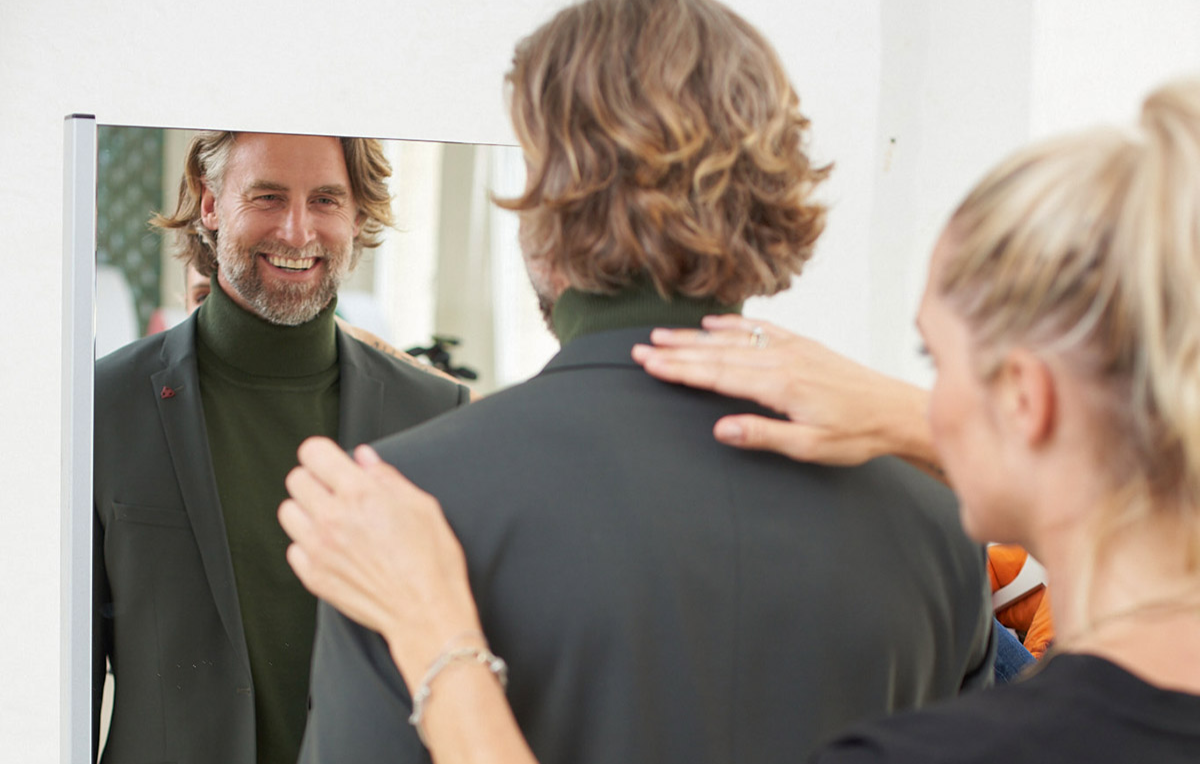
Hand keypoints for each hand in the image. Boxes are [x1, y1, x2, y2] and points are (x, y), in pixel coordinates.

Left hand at [279, 437, 481, 691]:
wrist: (426, 613)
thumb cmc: (432, 562)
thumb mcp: (422, 506)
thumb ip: (387, 477)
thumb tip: (364, 458)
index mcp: (360, 494)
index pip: (313, 452)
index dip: (323, 454)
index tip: (331, 462)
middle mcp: (332, 519)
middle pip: (296, 479)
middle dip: (315, 480)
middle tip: (335, 491)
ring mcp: (318, 550)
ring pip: (287, 512)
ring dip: (306, 510)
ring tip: (331, 520)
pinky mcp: (313, 576)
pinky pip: (293, 548)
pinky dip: (307, 545)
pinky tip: (333, 548)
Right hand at [632, 315, 936, 467]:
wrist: (896, 411)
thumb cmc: (856, 434)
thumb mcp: (808, 447)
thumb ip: (762, 436)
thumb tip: (720, 429)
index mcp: (779, 385)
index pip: (716, 375)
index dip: (678, 369)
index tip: (648, 362)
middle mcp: (782, 359)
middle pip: (717, 353)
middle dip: (676, 350)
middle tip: (640, 347)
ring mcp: (793, 348)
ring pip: (734, 338)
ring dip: (696, 337)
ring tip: (664, 334)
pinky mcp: (804, 345)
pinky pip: (760, 328)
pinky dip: (733, 324)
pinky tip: (714, 323)